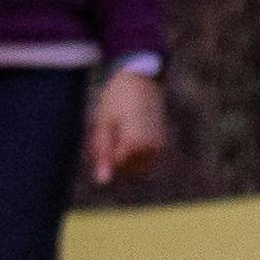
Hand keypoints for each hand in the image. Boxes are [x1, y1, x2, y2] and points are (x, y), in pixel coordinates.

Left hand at [86, 66, 166, 183]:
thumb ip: (103, 154)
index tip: (97, 136)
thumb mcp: (104, 124)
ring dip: (123, 158)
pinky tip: (126, 133)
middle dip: (113, 160)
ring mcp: (159, 148)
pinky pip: (144, 160)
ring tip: (116, 134)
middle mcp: (151, 149)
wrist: (141, 78)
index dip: (102, 155)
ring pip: (136, 168)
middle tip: (105, 135)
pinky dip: (133, 153)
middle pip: (125, 171)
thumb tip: (102, 182)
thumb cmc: (117, 98)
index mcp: (135, 144)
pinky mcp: (162, 144)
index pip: (114, 167)